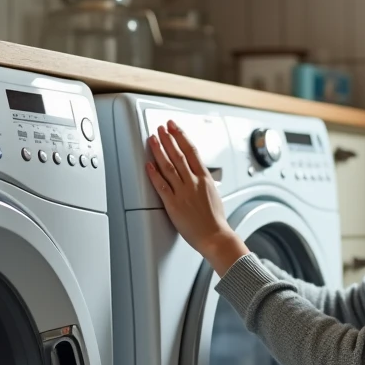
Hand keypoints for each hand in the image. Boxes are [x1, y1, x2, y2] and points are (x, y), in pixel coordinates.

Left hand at [146, 120, 249, 275]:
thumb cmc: (215, 220)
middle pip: (178, 155)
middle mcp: (194, 183)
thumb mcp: (214, 194)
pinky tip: (148, 165)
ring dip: (159, 151)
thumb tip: (198, 175)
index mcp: (205, 179)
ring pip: (169, 166)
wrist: (215, 237)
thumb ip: (204, 182)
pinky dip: (154, 174)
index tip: (174, 127)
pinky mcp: (174, 205)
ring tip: (153, 139)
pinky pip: (162, 186)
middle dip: (168, 138)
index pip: (191, 151)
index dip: (181, 136)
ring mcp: (183, 193)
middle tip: (161, 128)